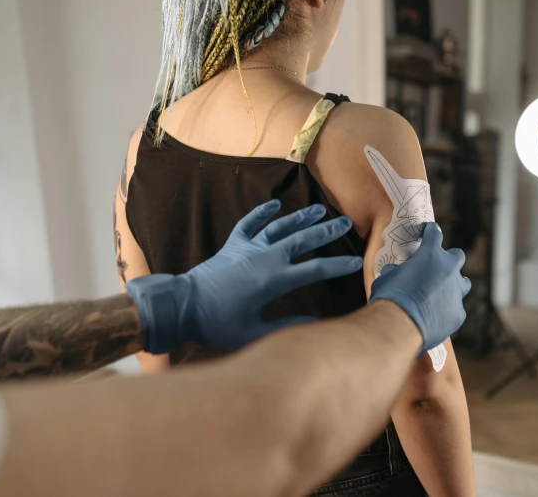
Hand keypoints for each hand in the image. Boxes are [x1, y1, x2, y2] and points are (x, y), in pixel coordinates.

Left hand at [126, 201, 363, 353]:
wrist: (182, 306)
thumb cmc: (216, 324)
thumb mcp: (253, 332)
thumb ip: (285, 327)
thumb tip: (313, 322)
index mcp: (275, 280)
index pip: (315, 270)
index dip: (338, 265)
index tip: (355, 262)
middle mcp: (266, 258)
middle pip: (303, 240)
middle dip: (326, 231)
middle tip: (345, 222)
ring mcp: (248, 248)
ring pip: (281, 227)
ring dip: (301, 217)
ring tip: (320, 208)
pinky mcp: (232, 245)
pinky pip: (249, 223)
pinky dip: (262, 212)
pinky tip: (274, 204)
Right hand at [370, 224, 470, 351]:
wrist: (400, 325)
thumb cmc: (390, 296)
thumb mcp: (386, 278)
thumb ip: (395, 272)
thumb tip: (392, 272)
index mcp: (430, 254)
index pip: (434, 234)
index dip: (431, 231)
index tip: (430, 231)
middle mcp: (448, 269)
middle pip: (457, 256)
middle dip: (449, 258)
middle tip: (438, 265)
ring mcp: (456, 292)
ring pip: (463, 283)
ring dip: (454, 284)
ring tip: (442, 291)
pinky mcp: (458, 313)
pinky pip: (455, 308)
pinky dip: (447, 309)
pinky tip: (436, 315)